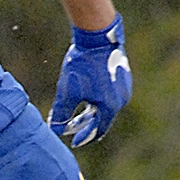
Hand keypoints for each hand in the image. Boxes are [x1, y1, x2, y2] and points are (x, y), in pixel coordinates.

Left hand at [48, 13, 131, 147]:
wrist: (97, 37)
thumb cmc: (82, 65)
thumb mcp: (67, 92)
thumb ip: (61, 114)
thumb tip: (55, 131)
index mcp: (109, 107)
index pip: (97, 130)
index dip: (84, 136)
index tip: (74, 141)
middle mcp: (121, 99)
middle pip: (103, 119)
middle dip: (87, 124)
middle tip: (73, 127)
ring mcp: (125, 87)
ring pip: (107, 106)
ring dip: (93, 111)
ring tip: (80, 112)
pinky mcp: (123, 75)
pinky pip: (112, 94)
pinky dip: (100, 99)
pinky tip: (89, 95)